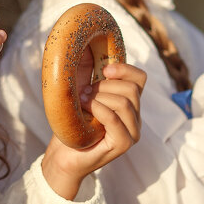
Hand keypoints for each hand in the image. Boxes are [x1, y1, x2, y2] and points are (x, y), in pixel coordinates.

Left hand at [41, 62, 147, 199]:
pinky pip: (115, 118)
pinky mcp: (123, 144)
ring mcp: (132, 133)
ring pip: (125, 102)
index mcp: (130, 104)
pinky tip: (86, 111)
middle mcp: (136, 118)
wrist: (62, 156)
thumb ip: (93, 77)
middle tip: (84, 94)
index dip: (124, 69)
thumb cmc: (72, 125)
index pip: (140, 78)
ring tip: (82, 103)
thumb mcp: (84, 95)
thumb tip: (88, 48)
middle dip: (105, 86)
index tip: (104, 70)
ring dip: (99, 98)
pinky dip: (98, 109)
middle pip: (132, 89)